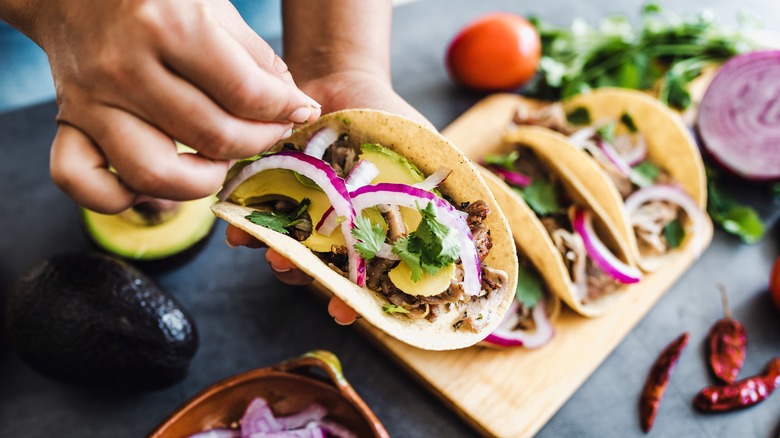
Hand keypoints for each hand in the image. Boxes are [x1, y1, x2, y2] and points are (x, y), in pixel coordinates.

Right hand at [24, 0, 319, 213]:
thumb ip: (257, 58)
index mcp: (168, 25)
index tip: (300, 111)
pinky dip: (122, 197)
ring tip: (220, 161)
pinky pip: (84, 185)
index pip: (245, 93)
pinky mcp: (68, 126)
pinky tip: (154, 182)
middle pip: (213, 137)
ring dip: (203, 180)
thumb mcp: (212, 6)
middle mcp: (125, 68)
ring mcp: (92, 102)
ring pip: (156, 175)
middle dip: (259, 142)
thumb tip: (294, 107)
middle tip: (271, 133)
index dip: (286, 109)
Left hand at [225, 71, 429, 325]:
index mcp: (370, 232)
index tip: (346, 313)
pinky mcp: (269, 194)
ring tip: (273, 253)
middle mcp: (332, 232)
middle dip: (308, 280)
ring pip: (285, 249)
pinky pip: (253, 218)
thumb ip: (452, 189)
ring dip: (276, 256)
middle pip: (320, 271)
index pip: (365, 279)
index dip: (356, 300)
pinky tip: (238, 227)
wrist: (341, 81)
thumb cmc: (389, 121)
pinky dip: (243, 225)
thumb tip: (494, 221)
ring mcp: (299, 215)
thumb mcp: (429, 153)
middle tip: (301, 278)